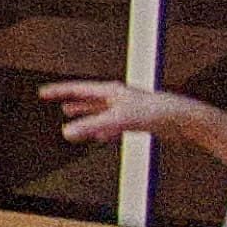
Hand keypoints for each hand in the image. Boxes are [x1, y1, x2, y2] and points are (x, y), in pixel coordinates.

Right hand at [42, 80, 196, 146]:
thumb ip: (92, 126)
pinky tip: (100, 137)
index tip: (43, 92)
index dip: (59, 91)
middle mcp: (117, 97)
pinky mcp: (135, 120)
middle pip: (87, 97)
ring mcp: (126, 108)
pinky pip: (111, 124)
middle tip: (55, 99)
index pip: (78, 89)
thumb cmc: (156, 112)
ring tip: (71, 114)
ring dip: (85, 114)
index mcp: (111, 91)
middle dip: (70, 100)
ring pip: (99, 110)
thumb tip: (68, 133)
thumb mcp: (118, 120)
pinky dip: (101, 129)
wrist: (182, 119)